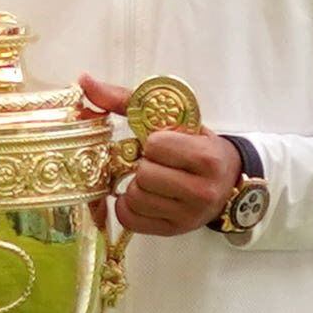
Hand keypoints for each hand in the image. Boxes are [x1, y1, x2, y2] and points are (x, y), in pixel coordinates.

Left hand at [81, 75, 240, 236]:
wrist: (228, 180)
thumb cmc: (197, 146)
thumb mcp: (174, 120)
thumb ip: (128, 100)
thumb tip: (84, 81)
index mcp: (206, 158)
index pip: (156, 146)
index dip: (153, 143)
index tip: (163, 144)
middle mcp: (201, 191)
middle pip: (144, 176)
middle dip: (142, 165)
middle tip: (154, 163)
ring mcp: (188, 215)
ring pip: (135, 199)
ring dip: (134, 186)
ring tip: (149, 180)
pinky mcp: (173, 231)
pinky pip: (131, 220)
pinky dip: (128, 207)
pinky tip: (142, 196)